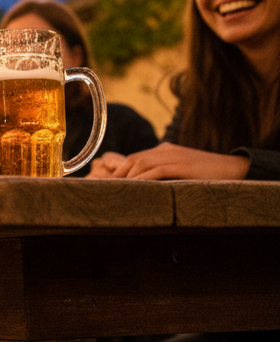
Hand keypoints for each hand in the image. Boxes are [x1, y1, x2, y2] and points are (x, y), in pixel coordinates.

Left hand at [93, 142, 248, 180]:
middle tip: (107, 190)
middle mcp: (166, 150)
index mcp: (164, 150)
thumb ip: (163, 175)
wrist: (235, 169)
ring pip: (141, 164)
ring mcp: (174, 156)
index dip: (120, 171)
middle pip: (133, 160)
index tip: (109, 185)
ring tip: (115, 191)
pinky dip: (141, 179)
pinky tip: (133, 188)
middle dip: (118, 175)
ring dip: (126, 178)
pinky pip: (155, 171)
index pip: (135, 158)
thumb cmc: (206, 175)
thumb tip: (143, 189)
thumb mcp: (181, 172)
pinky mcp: (181, 165)